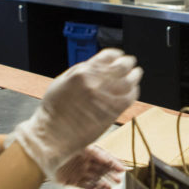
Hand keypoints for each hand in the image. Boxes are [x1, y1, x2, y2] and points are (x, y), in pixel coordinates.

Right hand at [11, 49, 141, 179]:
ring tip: (136, 74)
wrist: (53, 133)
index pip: (107, 56)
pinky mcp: (112, 111)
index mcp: (82, 72)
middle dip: (128, 63)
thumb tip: (97, 65)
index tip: (119, 56)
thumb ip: (81, 71)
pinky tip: (132, 90)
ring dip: (135, 75)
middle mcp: (95, 82)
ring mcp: (105, 97)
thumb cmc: (54, 109)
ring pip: (129, 81)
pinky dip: (133, 92)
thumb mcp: (62, 81)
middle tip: (131, 63)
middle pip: (121, 66)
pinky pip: (129, 98)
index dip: (116, 55)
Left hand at [55, 144, 126, 188]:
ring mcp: (77, 171)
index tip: (122, 168)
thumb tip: (109, 158)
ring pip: (93, 178)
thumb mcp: (83, 146)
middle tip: (118, 179)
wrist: (42, 150)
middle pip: (100, 170)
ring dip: (102, 183)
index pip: (104, 158)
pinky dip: (92, 188)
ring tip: (109, 187)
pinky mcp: (70, 180)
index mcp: (87, 151)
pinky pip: (84, 186)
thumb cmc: (61, 143)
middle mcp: (83, 161)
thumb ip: (96, 152)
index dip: (114, 163)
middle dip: (110, 175)